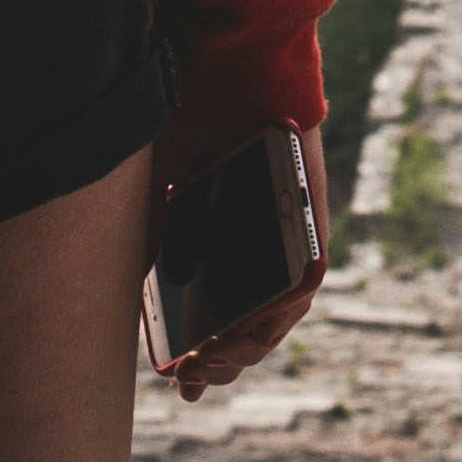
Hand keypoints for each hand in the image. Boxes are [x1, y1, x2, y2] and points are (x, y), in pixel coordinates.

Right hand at [167, 126, 331, 403]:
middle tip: (190, 374)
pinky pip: (302, 290)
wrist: (226, 79)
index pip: (218, 324)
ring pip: (276, 321)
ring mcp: (289, 248)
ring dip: (243, 352)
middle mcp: (261, 257)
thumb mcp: (161, 209)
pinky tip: (246, 337)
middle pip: (248, 331)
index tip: (179, 382)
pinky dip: (276, 319)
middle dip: (218, 364)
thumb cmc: (191, 134)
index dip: (201, 362)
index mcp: (225, 256)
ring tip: (211, 362)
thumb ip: (157, 263)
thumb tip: (147, 322)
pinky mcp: (314, 234)